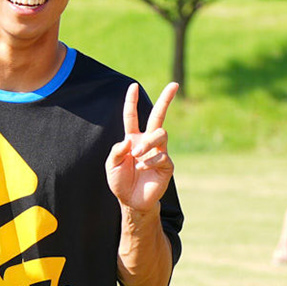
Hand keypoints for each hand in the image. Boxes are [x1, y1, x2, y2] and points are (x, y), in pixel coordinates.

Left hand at [106, 82, 177, 213]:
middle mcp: (147, 142)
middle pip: (158, 116)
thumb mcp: (111, 165)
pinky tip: (141, 169)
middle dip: (166, 99)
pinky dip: (149, 161)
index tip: (133, 86)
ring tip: (137, 156)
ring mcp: (159, 152)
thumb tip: (129, 142)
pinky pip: (161, 155)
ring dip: (147, 143)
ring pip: (160, 134)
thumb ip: (116, 151)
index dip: (131, 101)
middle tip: (174, 84)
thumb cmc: (120, 182)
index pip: (132, 116)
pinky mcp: (166, 165)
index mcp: (132, 138)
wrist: (131, 201)